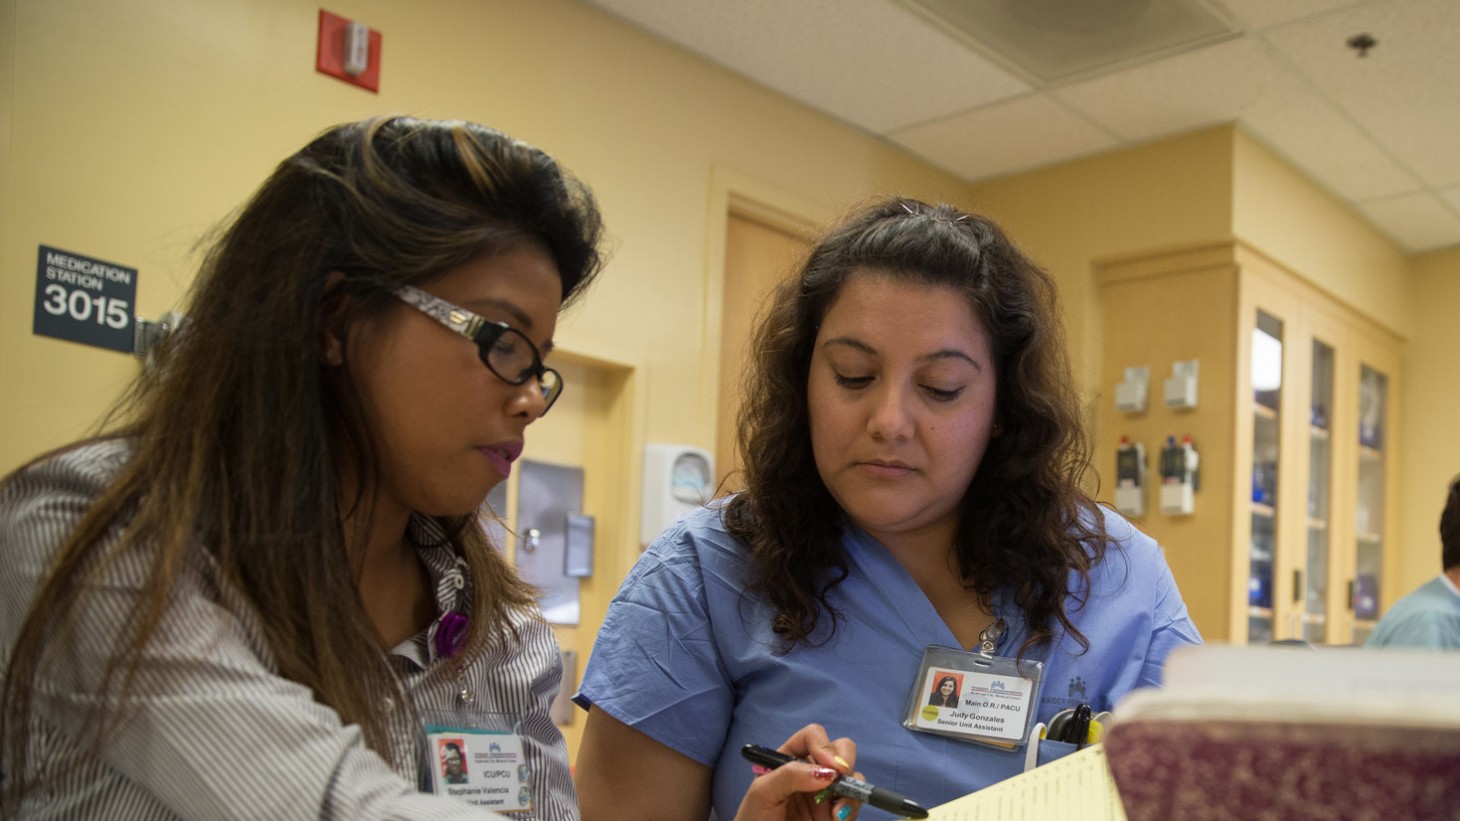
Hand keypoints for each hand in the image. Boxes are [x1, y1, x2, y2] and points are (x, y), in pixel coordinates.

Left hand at [733, 724, 860, 820]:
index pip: (812, 736)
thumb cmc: (754, 818)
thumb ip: (789, 776)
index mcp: (790, 758)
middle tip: (841, 778)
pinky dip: (852, 808)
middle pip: (840, 748)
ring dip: (851, 787)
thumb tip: (826, 771)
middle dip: (845, 760)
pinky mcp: (835, 813)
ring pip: (853, 775)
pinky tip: (838, 819)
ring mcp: (826, 792)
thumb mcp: (763, 793)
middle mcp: (811, 771)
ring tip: (837, 812)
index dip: (823, 744)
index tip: (827, 765)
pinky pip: (854, 802)